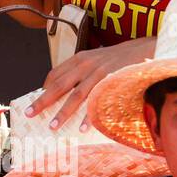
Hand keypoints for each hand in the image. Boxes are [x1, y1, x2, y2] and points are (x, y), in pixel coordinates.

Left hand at [26, 36, 156, 129]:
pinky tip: (81, 128)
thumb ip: (79, 72)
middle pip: (59, 86)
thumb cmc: (117, 58)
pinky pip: (97, 101)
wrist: (146, 48)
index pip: (54, 75)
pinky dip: (89, 115)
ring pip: (76, 96)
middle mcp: (85, 65)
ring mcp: (98, 73)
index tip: (34, 102)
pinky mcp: (111, 81)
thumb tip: (62, 89)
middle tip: (30, 114)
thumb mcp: (94, 59)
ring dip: (63, 113)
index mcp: (79, 59)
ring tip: (53, 126)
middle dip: (43, 101)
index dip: (44, 89)